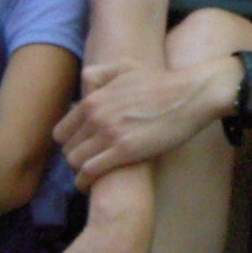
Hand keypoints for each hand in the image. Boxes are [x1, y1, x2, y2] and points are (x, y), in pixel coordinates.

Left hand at [53, 62, 229, 186]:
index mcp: (93, 99)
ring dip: (81, 172)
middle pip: (67, 149)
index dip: (71, 144)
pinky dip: (87, 182)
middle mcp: (96, 116)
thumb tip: (84, 88)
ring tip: (93, 177)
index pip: (61, 131)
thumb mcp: (126, 67)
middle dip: (76, 159)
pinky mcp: (124, 151)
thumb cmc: (162, 83)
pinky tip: (94, 185)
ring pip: (75, 162)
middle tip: (90, 165)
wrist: (190, 95)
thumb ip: (99, 74)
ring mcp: (109, 133)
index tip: (83, 150)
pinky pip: (90, 172)